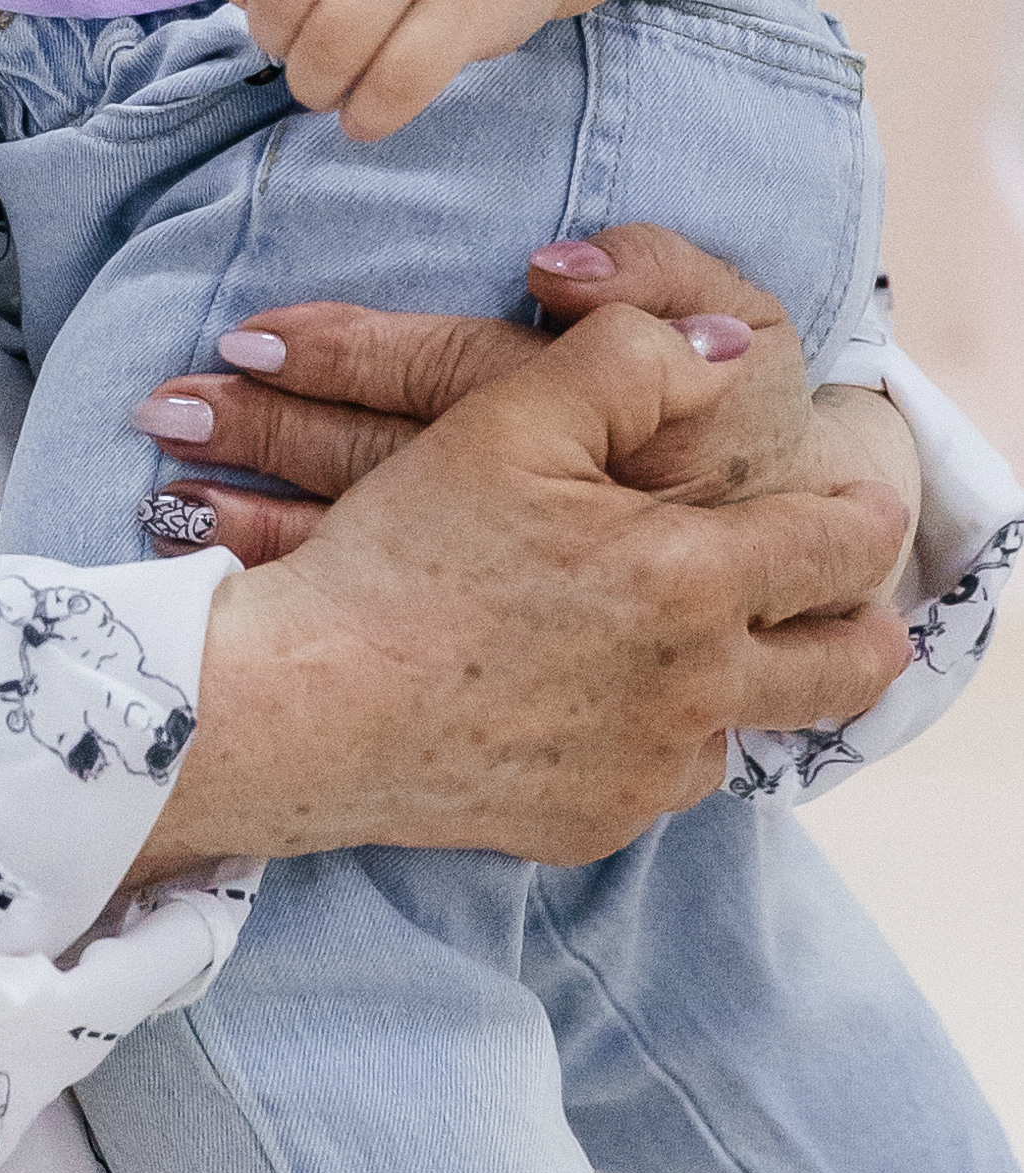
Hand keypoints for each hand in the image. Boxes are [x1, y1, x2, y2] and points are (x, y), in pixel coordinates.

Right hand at [131, 291, 910, 880]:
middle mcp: (691, 692)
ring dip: (735, 687)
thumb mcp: (508, 419)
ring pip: (741, 731)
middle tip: (862, 613)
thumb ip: (632, 362)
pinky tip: (591, 697)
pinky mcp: (589, 825)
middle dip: (862, 635)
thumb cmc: (404, 554)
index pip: (832, 549)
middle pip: (841, 674)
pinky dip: (644, 737)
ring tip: (700, 648)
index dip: (858, 514)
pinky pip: (654, 779)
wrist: (307, 707)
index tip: (866, 504)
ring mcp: (643, 772)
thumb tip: (720, 348)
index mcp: (686, 581)